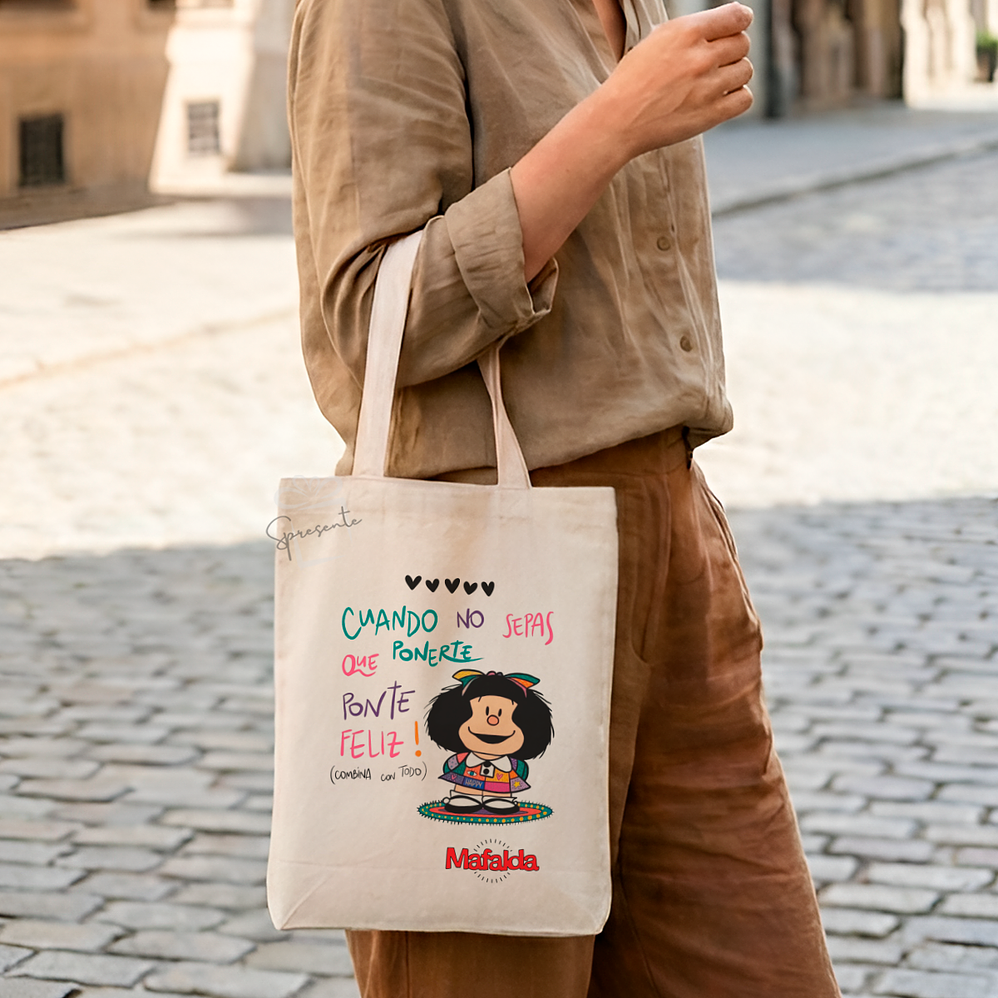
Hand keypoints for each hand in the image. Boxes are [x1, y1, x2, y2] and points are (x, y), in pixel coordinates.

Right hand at [598, 2, 753, 157]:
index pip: (737, 16)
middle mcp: (700, 57)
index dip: (739, 22)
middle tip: (714, 63)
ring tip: (713, 83)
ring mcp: (707, 87)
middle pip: (743, 44)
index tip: (735, 30)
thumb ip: (691, 31)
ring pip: (745, 70)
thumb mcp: (657, 41)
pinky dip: (737, 97)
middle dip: (732, 51)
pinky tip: (720, 99)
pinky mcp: (710, 114)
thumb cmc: (632, 82)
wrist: (617, 120)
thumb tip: (724, 22)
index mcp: (687, 32)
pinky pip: (744, 98)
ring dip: (734, 75)